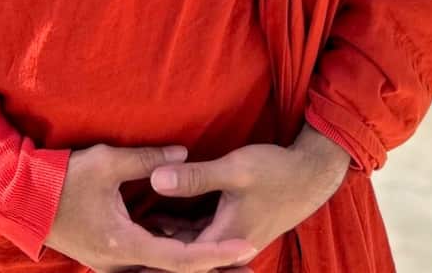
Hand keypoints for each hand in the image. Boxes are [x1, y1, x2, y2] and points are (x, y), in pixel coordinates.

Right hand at [45, 142, 257, 272]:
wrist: (23, 199)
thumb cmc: (63, 179)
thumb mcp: (108, 161)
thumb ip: (148, 159)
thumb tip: (184, 153)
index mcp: (124, 245)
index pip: (182, 258)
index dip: (217, 253)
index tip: (247, 246)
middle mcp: (121, 264)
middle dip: (215, 267)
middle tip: (249, 261)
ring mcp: (114, 265)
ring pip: (163, 271)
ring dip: (196, 264)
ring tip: (229, 258)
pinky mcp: (109, 257)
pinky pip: (149, 264)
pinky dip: (174, 258)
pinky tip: (191, 246)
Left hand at [140, 127, 352, 268]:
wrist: (309, 174)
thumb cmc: (275, 171)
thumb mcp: (233, 170)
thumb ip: (194, 177)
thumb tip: (155, 179)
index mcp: (225, 238)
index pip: (181, 259)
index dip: (152, 260)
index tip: (125, 261)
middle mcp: (227, 243)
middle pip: (185, 255)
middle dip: (156, 252)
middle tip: (122, 248)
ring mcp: (231, 236)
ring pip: (192, 244)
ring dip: (167, 239)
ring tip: (134, 229)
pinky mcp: (233, 225)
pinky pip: (201, 233)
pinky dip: (181, 229)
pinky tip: (160, 217)